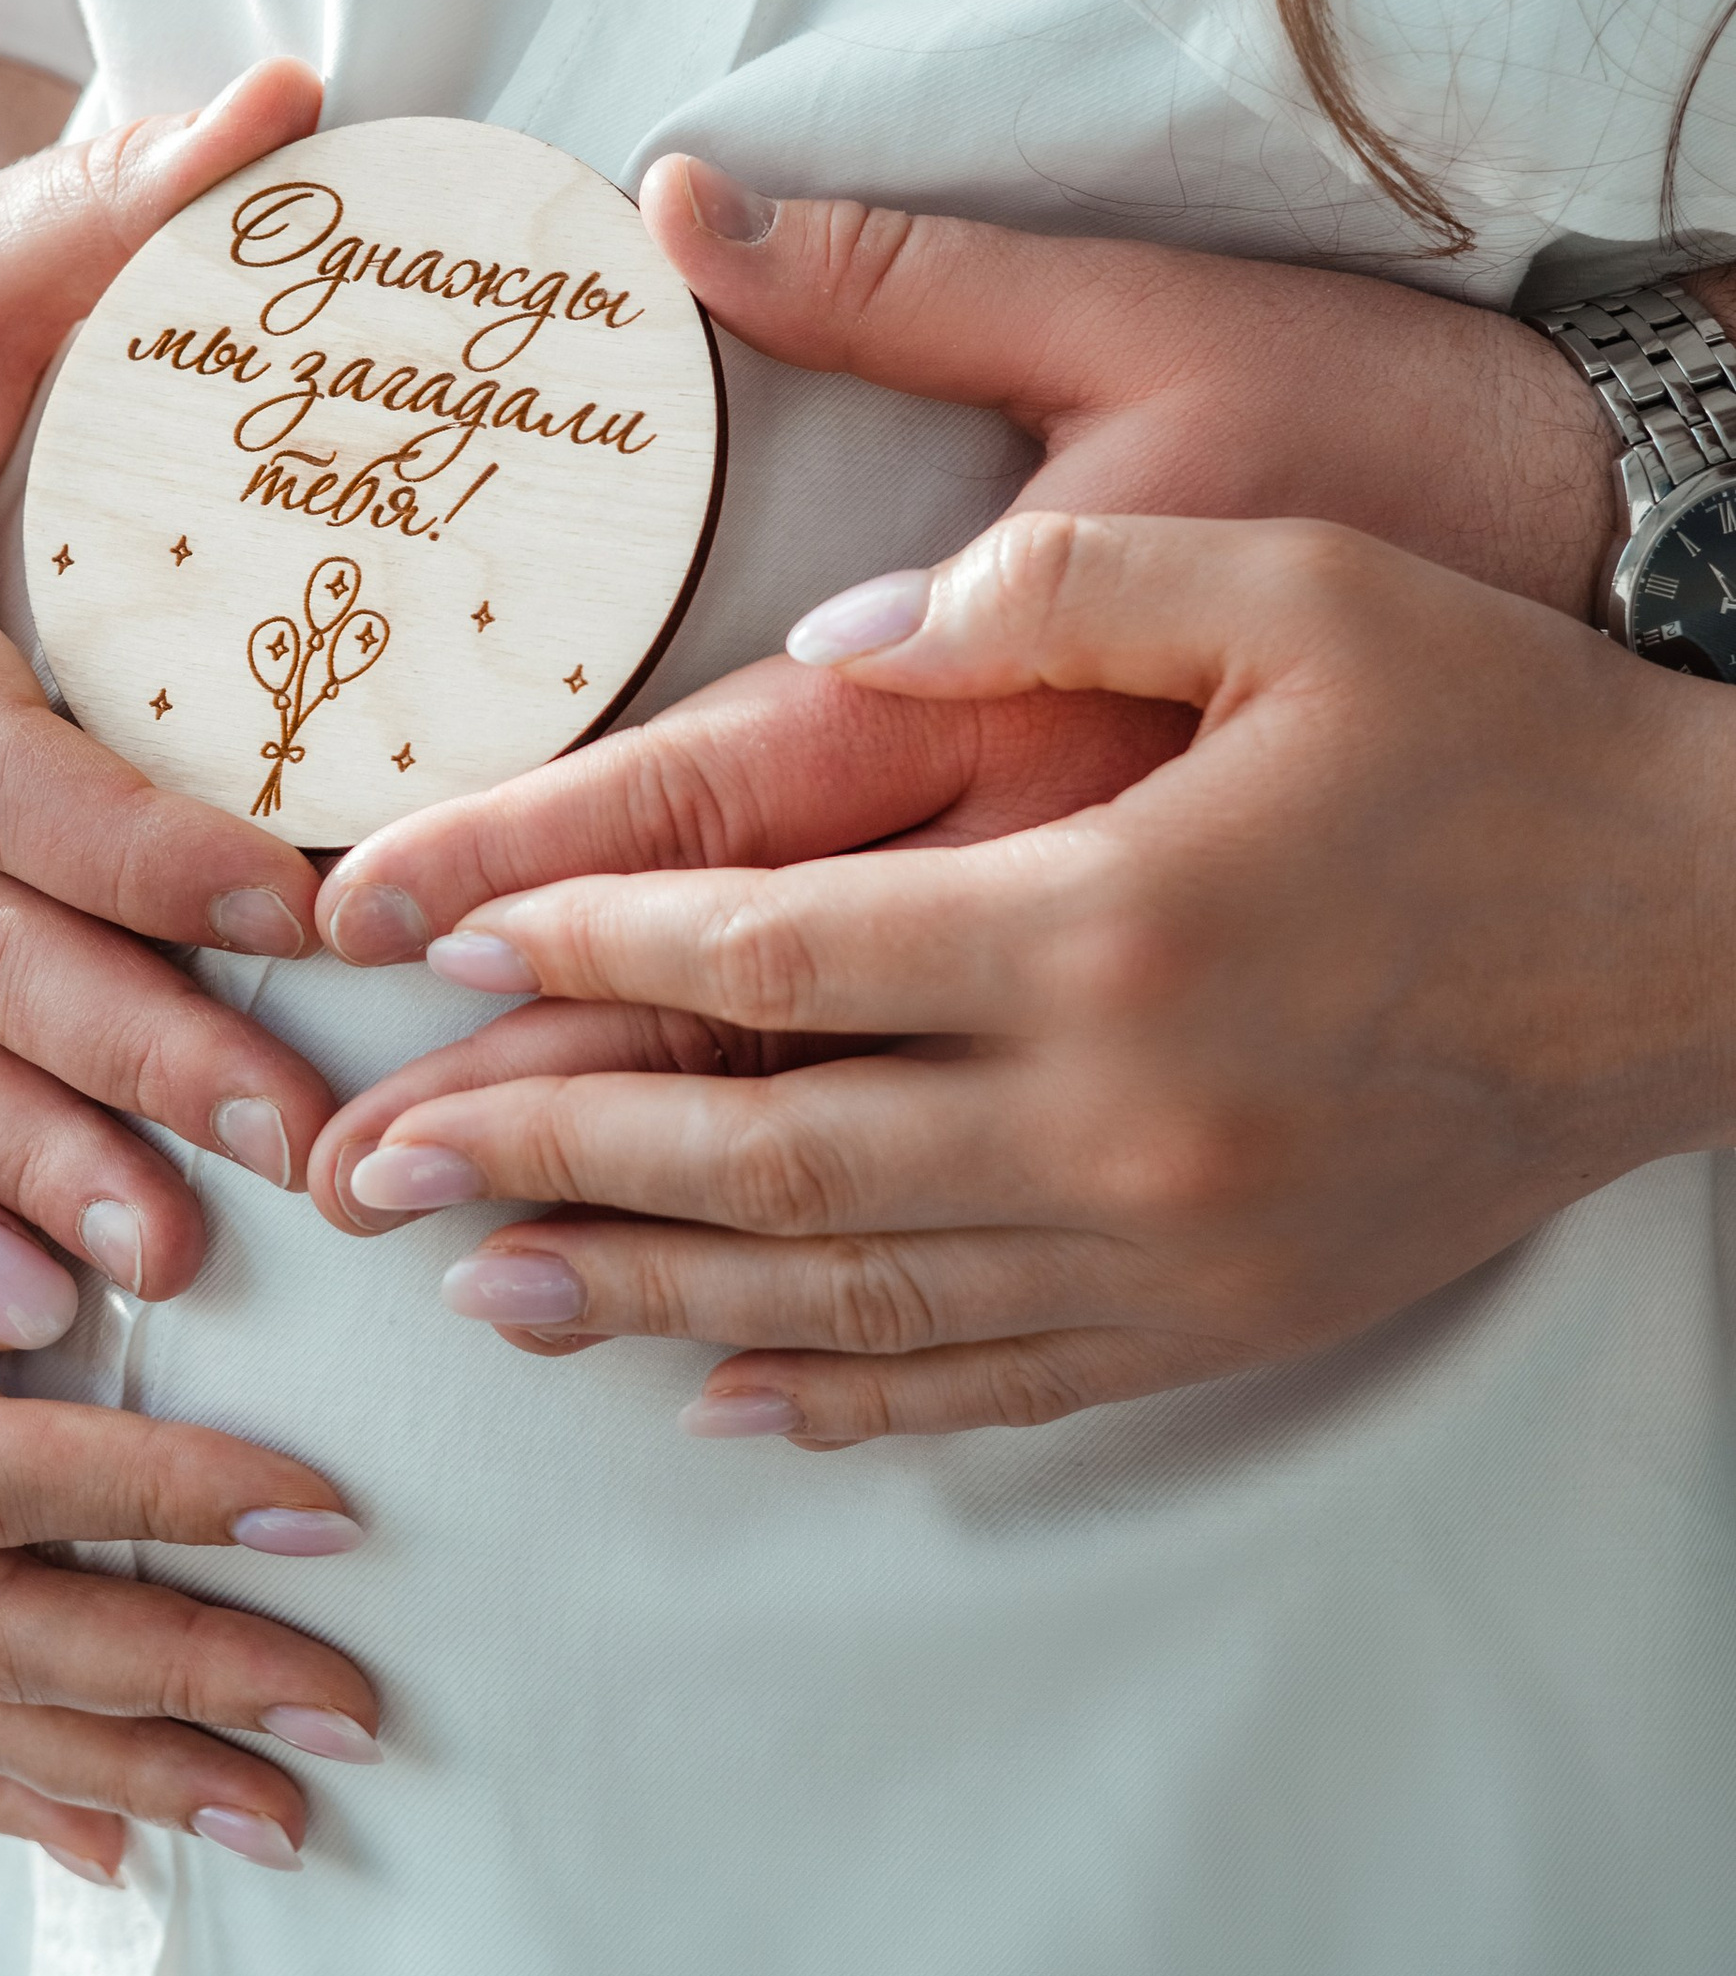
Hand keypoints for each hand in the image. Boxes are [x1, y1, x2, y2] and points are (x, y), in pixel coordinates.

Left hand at [326, 513, 1735, 1439]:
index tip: (435, 950)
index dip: (580, 951)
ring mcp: (1176, 1245)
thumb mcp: (1288, 580)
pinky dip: (850, 1395)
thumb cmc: (1498, 727)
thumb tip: (824, 639)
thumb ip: (1037, 593)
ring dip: (652, 1297)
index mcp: (1107, 916)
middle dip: (546, 1158)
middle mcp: (1120, 1114)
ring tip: (489, 1295)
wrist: (1720, 929)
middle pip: (765, 1154)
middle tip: (374, 1173)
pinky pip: (1000, 1380)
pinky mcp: (1235, 1315)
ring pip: (856, 1294)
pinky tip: (731, 1394)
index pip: (771, 951)